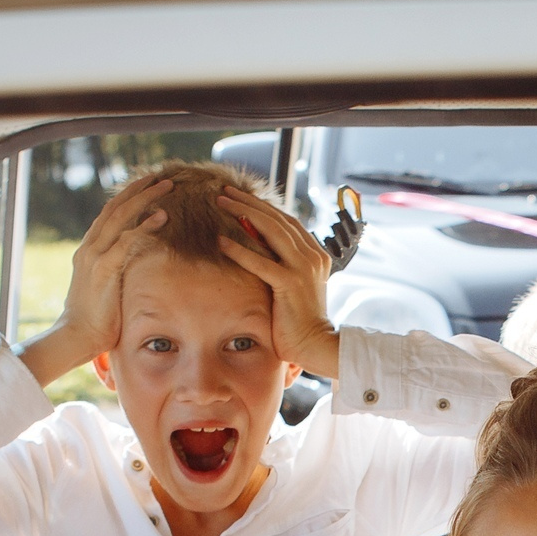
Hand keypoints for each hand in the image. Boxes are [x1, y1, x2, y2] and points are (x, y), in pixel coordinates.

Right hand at [17, 177, 171, 384]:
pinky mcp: (103, 269)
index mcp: (89, 249)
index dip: (128, 197)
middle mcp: (89, 247)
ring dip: (145, 199)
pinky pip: (126, 241)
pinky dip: (144, 227)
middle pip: (115, 207)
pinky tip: (162, 217)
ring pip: (121, 216)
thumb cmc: (95, 318)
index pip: (109, 214)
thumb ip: (115, 270)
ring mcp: (95, 256)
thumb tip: (134, 266)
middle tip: (161, 176)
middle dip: (139, 189)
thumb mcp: (105, 287)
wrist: (76, 335)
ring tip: (167, 187)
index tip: (147, 185)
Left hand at [214, 189, 338, 378]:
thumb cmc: (300, 319)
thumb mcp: (294, 285)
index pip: (286, 221)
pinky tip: (220, 240)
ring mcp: (303, 268)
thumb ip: (283, 264)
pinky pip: (261, 261)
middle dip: (249, 202)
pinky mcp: (290, 283)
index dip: (262, 206)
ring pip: (270, 230)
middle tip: (224, 191)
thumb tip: (259, 248)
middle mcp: (312, 256)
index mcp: (315, 254)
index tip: (239, 197)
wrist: (316, 344)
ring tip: (220, 203)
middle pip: (277, 219)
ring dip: (243, 213)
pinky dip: (239, 249)